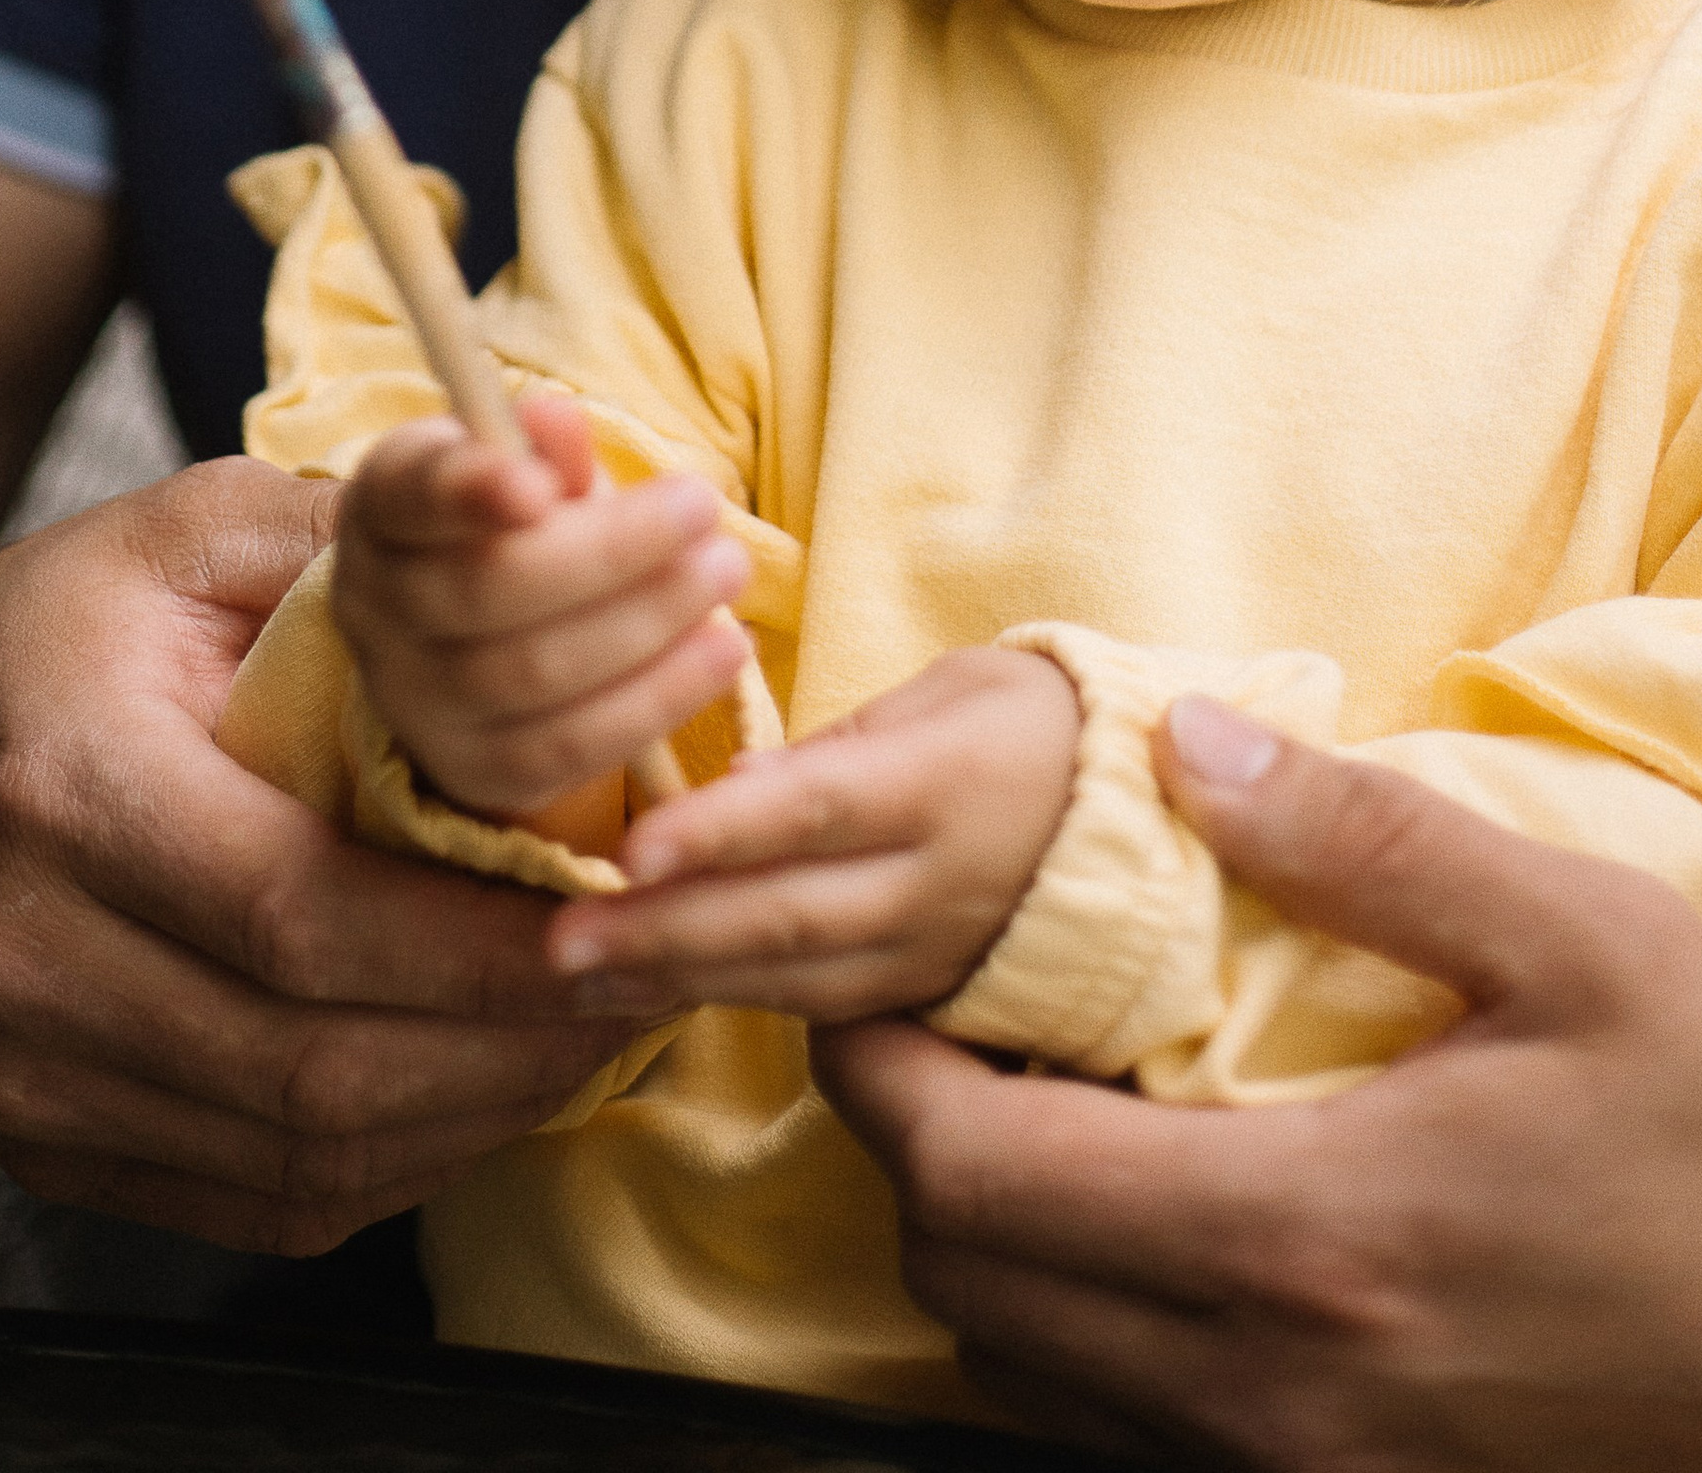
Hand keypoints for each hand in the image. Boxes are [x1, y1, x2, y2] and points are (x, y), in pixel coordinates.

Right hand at [0, 456, 638, 1251]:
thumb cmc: (54, 629)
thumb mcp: (186, 530)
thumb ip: (358, 532)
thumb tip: (541, 507)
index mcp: (60, 782)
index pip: (302, 914)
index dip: (478, 945)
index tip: (618, 916)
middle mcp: (21, 955)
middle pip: (313, 1064)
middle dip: (511, 1041)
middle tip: (648, 977)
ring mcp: (22, 1078)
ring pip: (300, 1156)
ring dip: (476, 1112)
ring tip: (595, 1032)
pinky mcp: (45, 1152)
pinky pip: (261, 1204)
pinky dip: (398, 1160)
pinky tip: (480, 1081)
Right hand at [329, 394, 750, 824]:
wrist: (472, 632)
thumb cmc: (508, 523)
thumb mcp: (519, 464)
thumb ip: (542, 447)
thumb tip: (557, 418)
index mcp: (382, 511)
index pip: (414, 497)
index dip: (471, 492)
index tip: (541, 485)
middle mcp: (375, 612)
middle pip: (488, 591)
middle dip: (610, 552)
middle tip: (703, 510)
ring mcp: (415, 703)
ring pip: (531, 675)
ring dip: (647, 625)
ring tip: (726, 575)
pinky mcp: (473, 771)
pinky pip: (566, 749)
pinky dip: (652, 701)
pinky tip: (721, 652)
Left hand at [546, 646, 1078, 1022]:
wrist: (1141, 815)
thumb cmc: (1025, 721)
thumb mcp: (945, 691)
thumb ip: (839, 744)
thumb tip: (739, 791)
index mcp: (940, 785)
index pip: (815, 813)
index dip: (722, 835)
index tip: (632, 850)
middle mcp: (935, 884)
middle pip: (788, 918)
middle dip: (666, 932)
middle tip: (559, 940)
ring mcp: (931, 953)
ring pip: (793, 980)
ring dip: (678, 980)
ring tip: (577, 975)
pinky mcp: (924, 994)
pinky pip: (820, 1009)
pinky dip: (733, 1002)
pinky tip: (651, 995)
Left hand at [819, 700, 1701, 1469]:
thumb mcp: (1585, 945)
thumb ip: (1367, 841)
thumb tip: (1180, 742)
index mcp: (1303, 1235)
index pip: (975, 1173)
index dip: (875, 1070)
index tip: (868, 975)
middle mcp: (1267, 1390)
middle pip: (961, 1280)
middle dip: (909, 1142)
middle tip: (935, 1019)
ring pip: (1021, 1374)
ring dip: (987, 1241)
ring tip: (1030, 1104)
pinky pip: (1114, 1435)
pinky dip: (1074, 1330)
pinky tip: (1134, 1220)